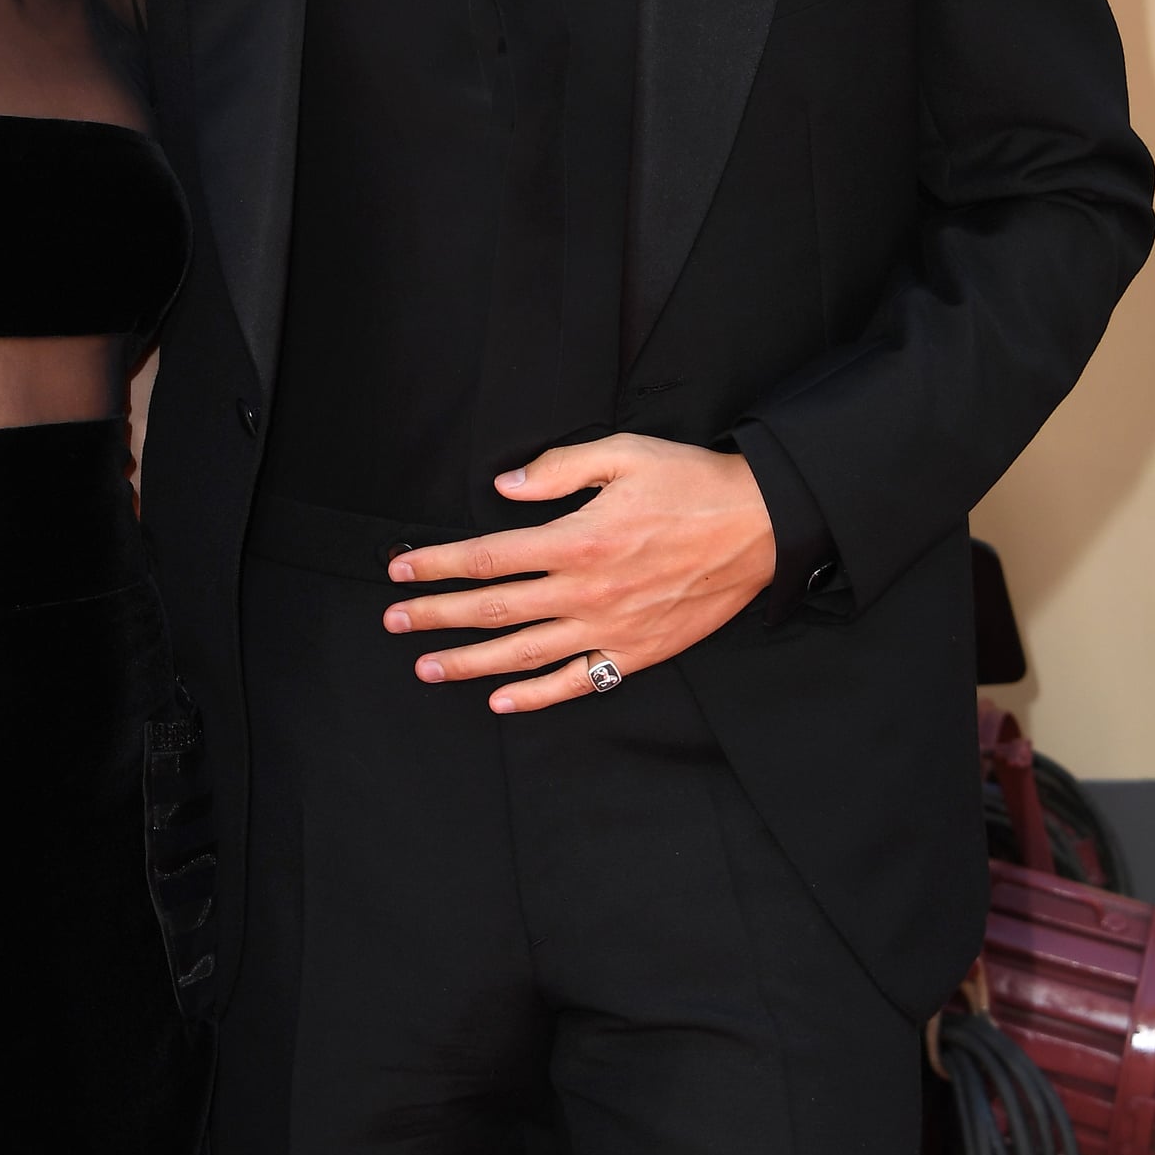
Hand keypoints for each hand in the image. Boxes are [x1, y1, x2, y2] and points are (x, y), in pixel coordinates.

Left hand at [382, 435, 777, 713]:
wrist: (761, 525)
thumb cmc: (691, 483)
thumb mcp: (624, 454)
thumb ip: (558, 469)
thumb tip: (504, 488)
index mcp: (577, 539)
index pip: (488, 556)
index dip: (438, 564)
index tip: (400, 571)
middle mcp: (587, 591)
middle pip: (494, 608)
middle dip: (436, 615)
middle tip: (393, 623)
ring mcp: (611, 627)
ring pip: (525, 652)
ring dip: (470, 663)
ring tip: (427, 667)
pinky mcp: (637, 652)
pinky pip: (577, 680)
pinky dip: (536, 696)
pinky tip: (500, 701)